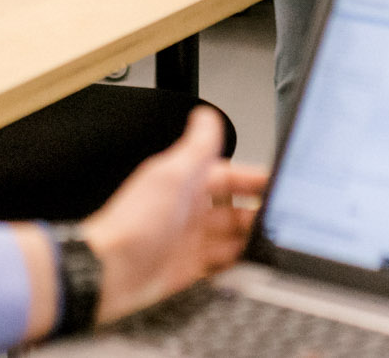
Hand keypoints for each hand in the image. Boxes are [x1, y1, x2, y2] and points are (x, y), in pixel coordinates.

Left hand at [83, 107, 266, 323]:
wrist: (107, 272)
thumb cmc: (131, 225)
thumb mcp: (170, 177)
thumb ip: (194, 147)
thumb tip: (206, 115)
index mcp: (186, 183)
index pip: (230, 176)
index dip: (254, 179)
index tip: (278, 183)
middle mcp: (189, 210)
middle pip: (235, 209)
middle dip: (258, 213)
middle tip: (281, 220)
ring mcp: (189, 240)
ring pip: (231, 237)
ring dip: (251, 240)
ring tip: (273, 244)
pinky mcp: (188, 269)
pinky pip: (222, 265)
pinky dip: (238, 265)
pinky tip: (251, 266)